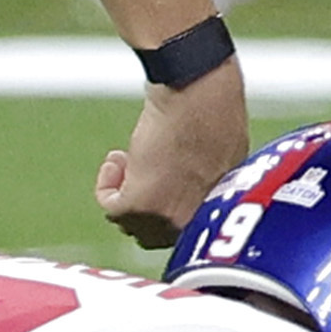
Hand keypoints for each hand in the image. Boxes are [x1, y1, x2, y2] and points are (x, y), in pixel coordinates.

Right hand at [93, 56, 249, 247]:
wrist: (199, 98)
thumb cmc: (215, 113)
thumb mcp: (224, 157)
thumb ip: (207, 181)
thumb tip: (189, 183)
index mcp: (217, 215)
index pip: (183, 232)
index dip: (164, 206)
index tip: (157, 180)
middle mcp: (192, 224)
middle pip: (154, 234)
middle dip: (142, 203)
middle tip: (139, 170)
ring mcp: (167, 218)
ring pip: (131, 223)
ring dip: (123, 192)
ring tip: (127, 158)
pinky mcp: (139, 203)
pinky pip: (111, 207)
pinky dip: (106, 185)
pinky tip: (116, 158)